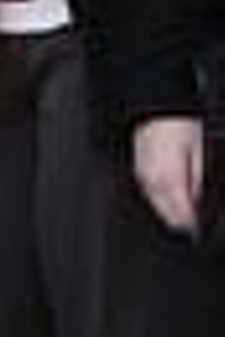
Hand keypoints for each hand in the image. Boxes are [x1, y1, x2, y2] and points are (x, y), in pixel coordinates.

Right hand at [133, 115, 203, 235]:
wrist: (154, 107)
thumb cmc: (178, 124)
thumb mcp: (199, 152)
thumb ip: (197, 181)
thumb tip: (197, 200)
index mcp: (171, 181)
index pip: (181, 216)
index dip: (192, 225)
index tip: (198, 229)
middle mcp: (153, 182)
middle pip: (167, 215)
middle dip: (180, 220)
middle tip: (192, 221)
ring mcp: (142, 176)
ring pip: (156, 205)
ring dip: (169, 210)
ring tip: (182, 210)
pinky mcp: (137, 170)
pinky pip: (148, 192)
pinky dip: (158, 197)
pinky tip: (167, 194)